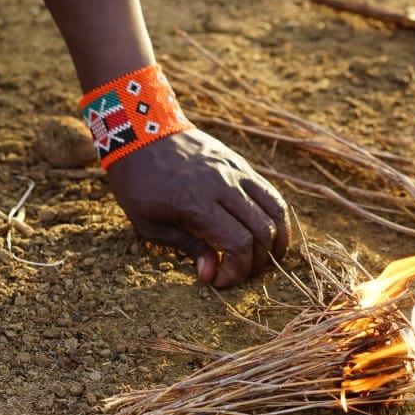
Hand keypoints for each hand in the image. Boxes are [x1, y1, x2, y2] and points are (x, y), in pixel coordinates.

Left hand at [105, 129, 288, 287]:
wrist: (140, 132)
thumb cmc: (138, 183)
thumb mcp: (150, 224)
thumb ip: (187, 247)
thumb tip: (211, 273)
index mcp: (197, 203)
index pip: (238, 244)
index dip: (236, 271)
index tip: (219, 281)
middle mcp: (223, 185)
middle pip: (262, 230)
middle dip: (256, 262)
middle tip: (239, 273)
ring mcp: (236, 171)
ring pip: (275, 210)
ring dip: (277, 240)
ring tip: (264, 259)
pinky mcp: (241, 164)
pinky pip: (270, 193)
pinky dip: (275, 218)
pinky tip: (267, 233)